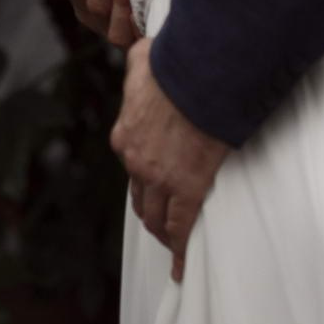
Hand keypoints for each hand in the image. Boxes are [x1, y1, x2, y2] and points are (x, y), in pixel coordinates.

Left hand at [112, 38, 229, 281]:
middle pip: (140, 198)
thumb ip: (139, 66)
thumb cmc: (175, 65)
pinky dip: (180, 252)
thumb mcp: (144, 61)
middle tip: (162, 222)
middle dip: (150, 211)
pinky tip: (182, 268)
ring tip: (174, 245)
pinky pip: (181, 228)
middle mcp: (135, 162)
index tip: (152, 184)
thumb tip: (142, 54)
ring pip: (156, 218)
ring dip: (163, 233)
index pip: (131, 166)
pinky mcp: (186, 188)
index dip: (142, 178)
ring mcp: (158, 179)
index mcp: (125, 136)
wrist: (197, 77)